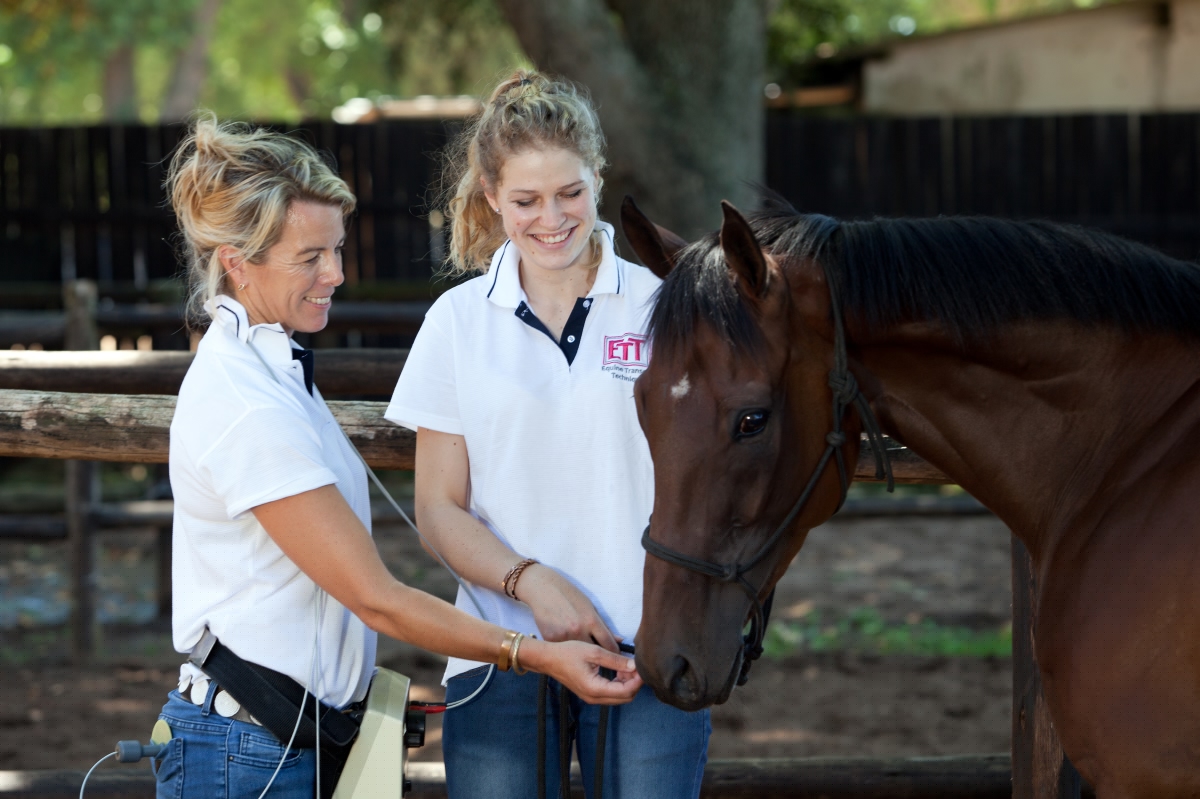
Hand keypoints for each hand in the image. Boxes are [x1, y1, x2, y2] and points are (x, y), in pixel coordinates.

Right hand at [515, 564, 619, 651]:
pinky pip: (563, 649)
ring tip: (584, 655)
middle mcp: (578, 630)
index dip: (615, 654)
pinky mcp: (550, 639)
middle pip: (595, 653)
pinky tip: (567, 647)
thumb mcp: (589, 606)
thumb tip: (618, 640)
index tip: (617, 658)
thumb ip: (603, 625)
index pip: (609, 644)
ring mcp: (563, 636)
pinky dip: (567, 650)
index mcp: (591, 620)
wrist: (543, 588)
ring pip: (579, 654)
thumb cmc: (569, 594)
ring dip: (583, 657)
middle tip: (602, 659)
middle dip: (600, 658)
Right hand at [521, 638, 642, 704]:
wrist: (548, 659)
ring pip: (619, 697)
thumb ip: (616, 660)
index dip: (638, 680)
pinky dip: (619, 683)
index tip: (642, 667)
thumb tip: (635, 665)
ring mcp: (592, 698)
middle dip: (634, 683)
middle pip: (625, 698)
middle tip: (637, 666)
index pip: (626, 691)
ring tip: (627, 665)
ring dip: (627, 683)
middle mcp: (595, 698)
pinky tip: (619, 668)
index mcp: (595, 689)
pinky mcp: (590, 694)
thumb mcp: (594, 652)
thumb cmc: (568, 653)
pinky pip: (611, 693)